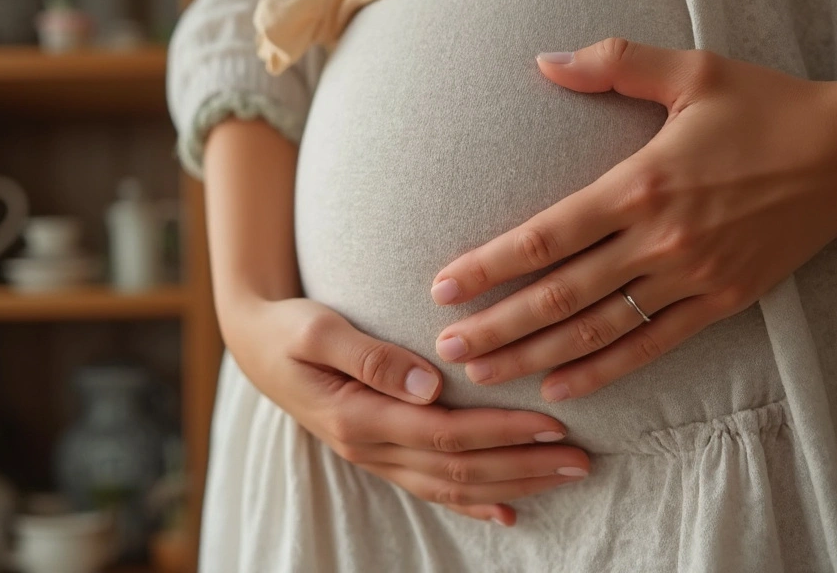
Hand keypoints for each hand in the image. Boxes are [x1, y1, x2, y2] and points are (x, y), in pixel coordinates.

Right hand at [219, 295, 590, 524]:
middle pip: (458, 468)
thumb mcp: (318, 328)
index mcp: (358, 416)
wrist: (255, 344)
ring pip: (452, 485)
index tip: (552, 423)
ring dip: (512, 484)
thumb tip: (430, 382)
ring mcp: (374, 456)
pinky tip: (510, 511)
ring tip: (565, 476)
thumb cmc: (289, 327)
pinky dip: (473, 502)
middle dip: (523, 466)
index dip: (501, 433)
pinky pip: (431, 487)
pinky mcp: (378, 452)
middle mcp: (370, 446)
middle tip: (582, 459)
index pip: (444, 434)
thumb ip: (371, 356)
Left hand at [429, 38, 836, 399]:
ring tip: (484, 371)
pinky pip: (650, 344)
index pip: (547, 235)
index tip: (443, 286)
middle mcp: (661, 238)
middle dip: (496, 325)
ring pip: (597, 328)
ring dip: (534, 354)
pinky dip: (603, 369)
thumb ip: (612, 65)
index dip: (490, 265)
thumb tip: (541, 60)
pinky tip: (559, 384)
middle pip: (560, 295)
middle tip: (445, 348)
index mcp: (643, 182)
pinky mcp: (721, 301)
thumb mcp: (692, 69)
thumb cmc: (766, 105)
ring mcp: (692, 276)